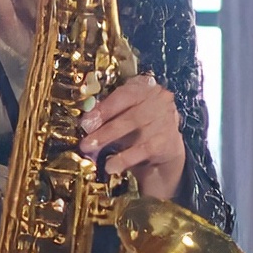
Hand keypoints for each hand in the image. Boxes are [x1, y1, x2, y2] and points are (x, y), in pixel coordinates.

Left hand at [78, 72, 186, 199]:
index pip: (124, 94)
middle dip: (104, 129)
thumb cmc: (139, 126)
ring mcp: (164, 120)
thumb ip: (109, 113)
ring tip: (93, 152)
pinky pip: (142, 150)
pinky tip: (111, 165)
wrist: (165, 146)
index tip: (87, 122)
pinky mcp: (166, 141)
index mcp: (145, 87)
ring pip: (135, 131)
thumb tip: (88, 121)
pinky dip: (124, 159)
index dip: (104, 108)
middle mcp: (159, 100)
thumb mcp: (125, 113)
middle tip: (86, 142)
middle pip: (129, 115)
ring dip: (111, 142)